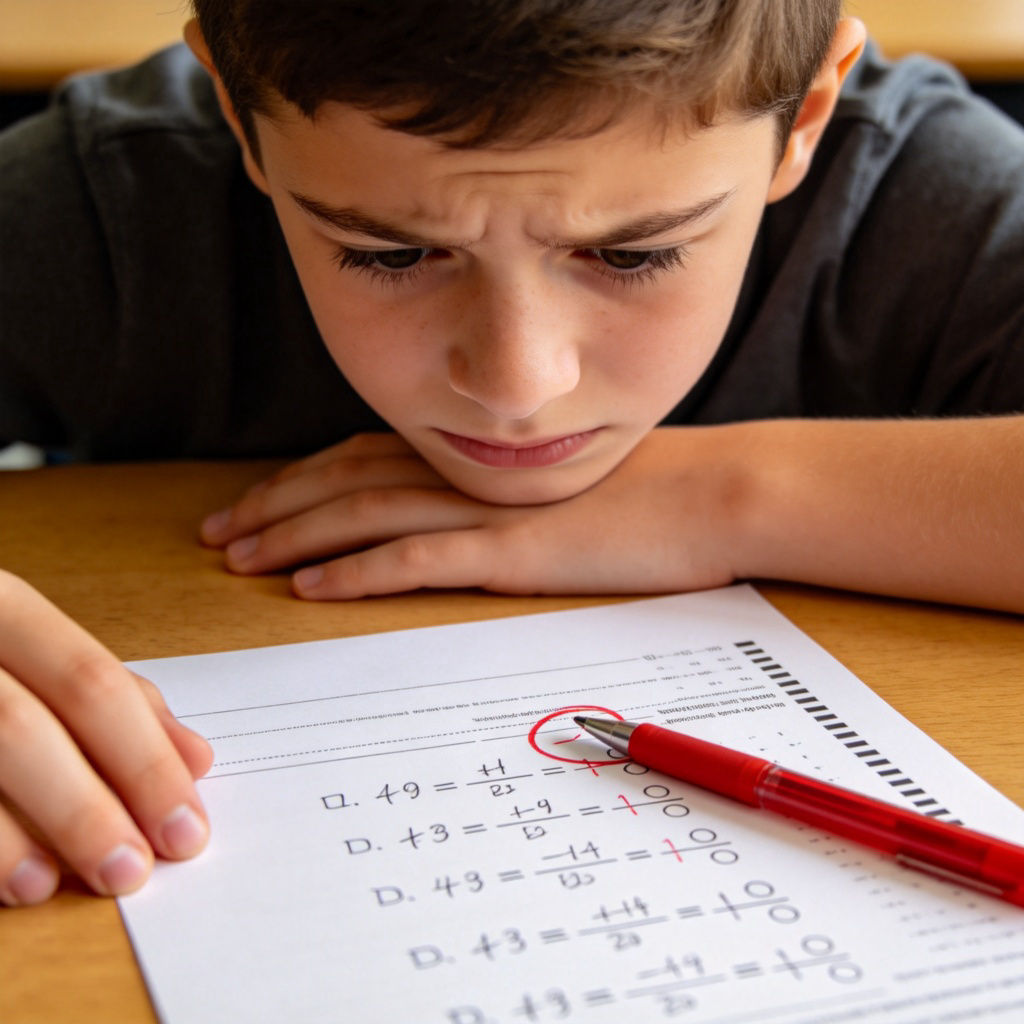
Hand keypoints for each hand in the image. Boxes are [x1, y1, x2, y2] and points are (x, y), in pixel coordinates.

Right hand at [0, 572, 212, 904]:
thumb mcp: (35, 648)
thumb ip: (110, 697)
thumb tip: (196, 759)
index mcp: (2, 605)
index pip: (91, 684)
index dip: (144, 760)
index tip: (187, 826)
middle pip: (22, 727)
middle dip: (86, 808)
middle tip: (133, 870)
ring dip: (18, 833)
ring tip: (61, 885)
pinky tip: (6, 883)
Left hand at [199, 429, 742, 597]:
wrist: (714, 494)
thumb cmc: (649, 494)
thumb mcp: (560, 484)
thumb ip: (502, 491)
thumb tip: (459, 517)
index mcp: (477, 453)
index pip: (364, 457)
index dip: (300, 480)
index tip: (253, 505)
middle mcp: (468, 470)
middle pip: (346, 479)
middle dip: (274, 505)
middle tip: (218, 534)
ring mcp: (487, 506)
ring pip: (365, 513)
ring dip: (296, 536)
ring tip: (241, 560)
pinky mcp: (512, 547)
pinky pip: (417, 556)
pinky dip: (357, 570)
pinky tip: (312, 587)